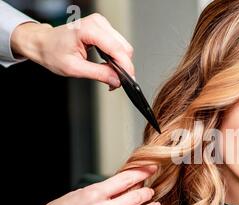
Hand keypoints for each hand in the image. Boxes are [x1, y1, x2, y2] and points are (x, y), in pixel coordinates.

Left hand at [10, 13, 134, 88]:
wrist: (44, 43)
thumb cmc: (53, 52)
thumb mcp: (74, 68)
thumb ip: (98, 74)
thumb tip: (116, 80)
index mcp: (88, 29)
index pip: (116, 49)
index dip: (125, 66)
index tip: (128, 80)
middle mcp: (97, 23)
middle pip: (124, 48)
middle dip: (123, 67)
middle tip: (115, 81)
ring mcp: (102, 24)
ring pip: (124, 47)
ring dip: (121, 63)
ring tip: (110, 74)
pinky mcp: (104, 29)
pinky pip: (119, 45)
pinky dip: (117, 57)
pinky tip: (109, 65)